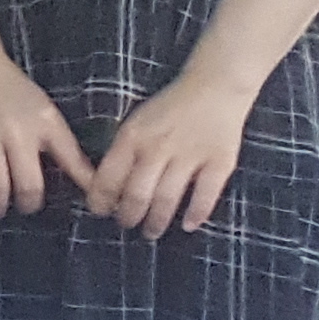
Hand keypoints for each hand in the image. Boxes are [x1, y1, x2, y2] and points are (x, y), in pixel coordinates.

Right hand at [0, 42, 86, 216]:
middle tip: (25, 208)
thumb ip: (65, 148)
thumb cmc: (12, 88)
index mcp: (45, 123)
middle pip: (29, 184)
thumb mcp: (46, 113)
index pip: (71, 162)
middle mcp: (17, 131)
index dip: (80, 188)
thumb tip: (89, 183)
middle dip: (28, 204)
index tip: (80, 205)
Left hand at [87, 72, 255, 236]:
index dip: (101, 200)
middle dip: (128, 216)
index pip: (109, 176)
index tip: (100, 212)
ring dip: (157, 221)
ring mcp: (189, 155)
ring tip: (152, 232)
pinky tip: (189, 225)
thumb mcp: (136, 123)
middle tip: (127, 226)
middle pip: (137, 194)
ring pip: (167, 198)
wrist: (214, 87)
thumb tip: (106, 188)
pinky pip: (206, 194)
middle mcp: (158, 148)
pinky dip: (196, 213)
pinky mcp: (219, 161)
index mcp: (132, 137)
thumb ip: (123, 152)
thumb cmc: (169, 108)